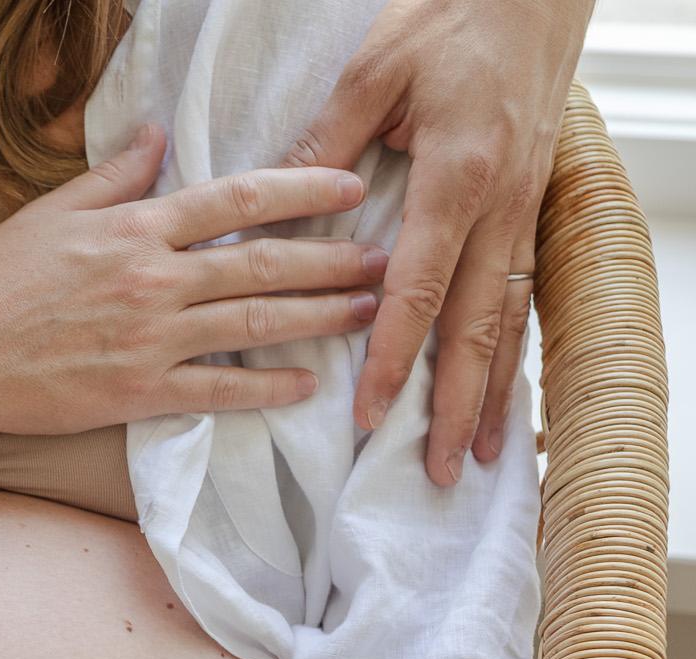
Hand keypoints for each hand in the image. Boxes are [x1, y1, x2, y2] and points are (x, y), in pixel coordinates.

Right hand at [0, 123, 387, 437]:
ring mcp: (150, 339)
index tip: (349, 189)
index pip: (239, 199)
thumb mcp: (50, 213)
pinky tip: (307, 384)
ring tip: (368, 313)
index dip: (304, 191)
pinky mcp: (138, 393)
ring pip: (256, 325)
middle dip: (333, 259)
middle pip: (265, 264)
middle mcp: (154, 279)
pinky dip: (268, 388)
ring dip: (320, 319)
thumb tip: (156, 137)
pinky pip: (220, 391)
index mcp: (135, 227)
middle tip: (384, 257)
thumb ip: (114, 177)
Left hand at [285, 0, 591, 482]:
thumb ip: (323, 152)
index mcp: (455, 179)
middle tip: (440, 470)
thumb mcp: (373, 75)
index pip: (417, 290)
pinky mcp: (532, 203)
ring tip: (480, 454)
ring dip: (493, 389)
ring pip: (508, 317)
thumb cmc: (450, 20)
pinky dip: (513, 346)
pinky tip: (503, 387)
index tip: (370, 413)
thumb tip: (270, 214)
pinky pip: (524, 290)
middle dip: (457, 403)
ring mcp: (524, 208)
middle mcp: (499, 205)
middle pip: (475, 325)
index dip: (392, 357)